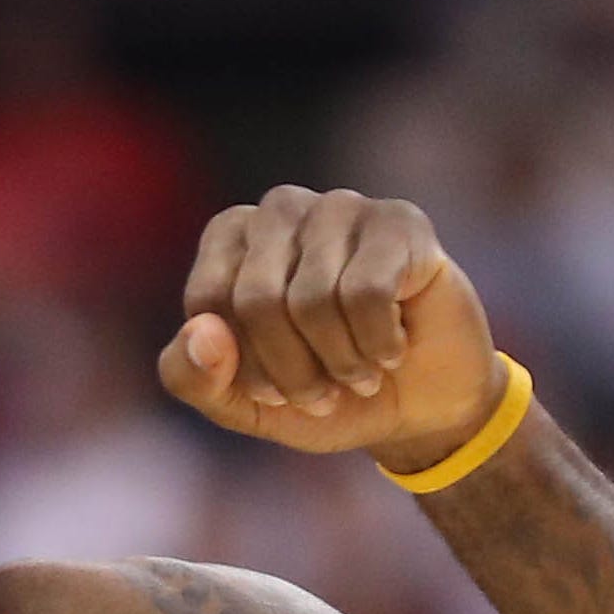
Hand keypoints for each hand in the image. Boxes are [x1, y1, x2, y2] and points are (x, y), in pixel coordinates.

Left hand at [157, 186, 504, 474]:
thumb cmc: (325, 392)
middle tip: (323, 393)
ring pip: (313, 299)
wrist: (420, 406)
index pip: (209, 303)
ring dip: (341, 363)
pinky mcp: (399, 222)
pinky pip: (367, 294)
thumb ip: (193, 378)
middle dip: (291, 371)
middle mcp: (280, 208)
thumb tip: (201, 333)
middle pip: (257, 299)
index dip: (244, 368)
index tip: (275, 393)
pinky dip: (379, 344)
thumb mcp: (244, 406)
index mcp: (229, 237)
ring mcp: (341, 207)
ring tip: (361, 372)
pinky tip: (395, 348)